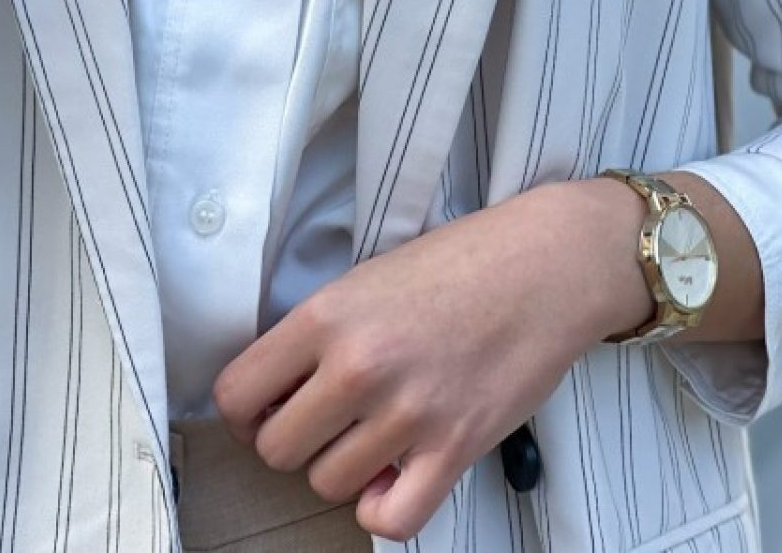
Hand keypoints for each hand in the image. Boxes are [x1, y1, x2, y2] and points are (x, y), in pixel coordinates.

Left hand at [211, 185, 642, 540]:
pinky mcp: (453, 449)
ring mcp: (407, 413)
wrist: (543, 266)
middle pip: (277, 451)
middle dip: (295, 440)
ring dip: (346, 467)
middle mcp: (358, 367)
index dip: (247, 410)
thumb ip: (318, 334)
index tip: (268, 407)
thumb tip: (277, 393)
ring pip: (329, 485)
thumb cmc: (460, 263)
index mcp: (326, 315)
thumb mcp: (367, 278)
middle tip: (326, 419)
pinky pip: (391, 519)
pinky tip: (397, 473)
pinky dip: (386, 508)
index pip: (237, 394)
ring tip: (374, 432)